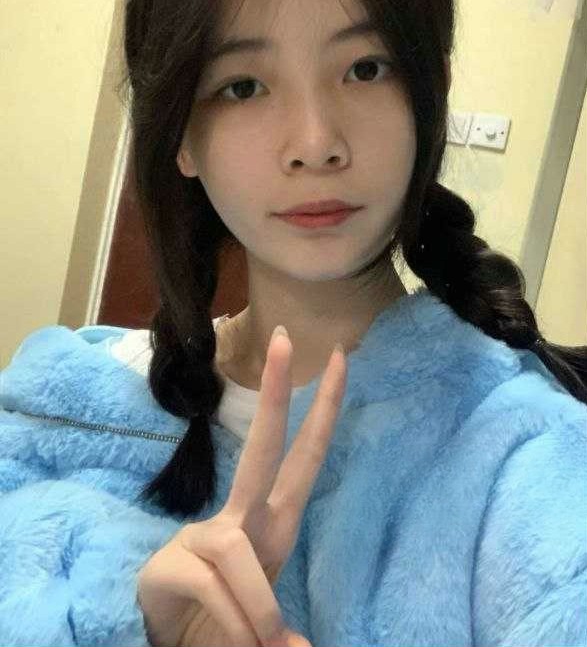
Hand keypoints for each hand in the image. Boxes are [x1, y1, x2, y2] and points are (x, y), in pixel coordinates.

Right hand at [137, 327, 346, 646]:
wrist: (168, 640)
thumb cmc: (223, 616)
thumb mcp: (265, 611)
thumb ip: (280, 618)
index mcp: (272, 519)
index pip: (304, 454)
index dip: (324, 409)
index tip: (339, 360)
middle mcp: (241, 517)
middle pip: (264, 445)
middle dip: (276, 392)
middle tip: (286, 336)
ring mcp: (206, 535)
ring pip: (238, 554)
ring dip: (256, 613)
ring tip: (263, 646)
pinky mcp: (173, 561)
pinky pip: (214, 587)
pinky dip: (235, 625)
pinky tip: (233, 640)